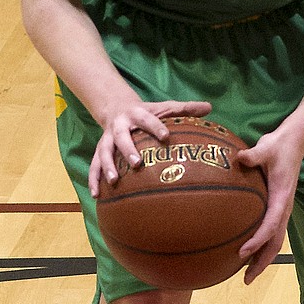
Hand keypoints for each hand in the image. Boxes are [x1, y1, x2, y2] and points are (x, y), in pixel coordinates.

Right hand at [89, 97, 211, 197]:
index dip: (156, 127)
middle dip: (128, 149)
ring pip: (103, 152)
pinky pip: (94, 165)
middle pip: (121, 137)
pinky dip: (94, 179)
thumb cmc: (147, 113)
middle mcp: (119, 126)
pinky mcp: (100, 150)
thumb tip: (209, 107)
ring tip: (114, 181)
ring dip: (107, 166)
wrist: (116, 107)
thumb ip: (185, 109)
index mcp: (137, 113)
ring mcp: (107, 139)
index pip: (147, 119)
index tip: (166, 136)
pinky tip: (96, 195)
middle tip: (137, 163)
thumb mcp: (164, 107)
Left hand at [235, 127, 303, 284]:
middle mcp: (284, 208)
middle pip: (275, 243)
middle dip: (262, 262)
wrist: (292, 144)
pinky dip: (260, 246)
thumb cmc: (277, 146)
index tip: (242, 252)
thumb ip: (254, 155)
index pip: (270, 225)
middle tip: (246, 279)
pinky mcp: (277, 208)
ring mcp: (281, 210)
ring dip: (262, 259)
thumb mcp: (266, 148)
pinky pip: (270, 232)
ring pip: (274, 241)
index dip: (257, 240)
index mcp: (282, 197)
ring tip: (246, 275)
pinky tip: (246, 253)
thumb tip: (240, 157)